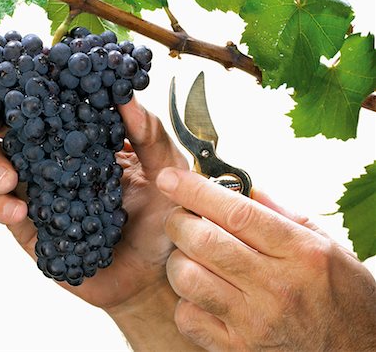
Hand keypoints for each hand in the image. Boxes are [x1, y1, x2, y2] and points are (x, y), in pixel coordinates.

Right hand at [0, 99, 201, 350]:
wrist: (154, 270)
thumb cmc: (162, 214)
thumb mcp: (166, 169)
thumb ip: (149, 134)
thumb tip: (125, 96)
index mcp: (86, 138)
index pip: (50, 106)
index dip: (27, 90)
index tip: (13, 80)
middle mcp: (57, 161)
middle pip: (11, 133)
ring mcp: (42, 193)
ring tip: (8, 181)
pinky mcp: (33, 228)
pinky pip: (3, 212)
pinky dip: (0, 207)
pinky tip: (19, 211)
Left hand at [157, 168, 375, 350]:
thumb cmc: (343, 297)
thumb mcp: (327, 245)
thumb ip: (284, 213)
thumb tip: (244, 188)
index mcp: (299, 252)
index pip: (235, 212)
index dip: (195, 190)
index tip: (170, 178)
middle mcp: (275, 286)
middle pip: (202, 241)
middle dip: (178, 220)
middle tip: (181, 216)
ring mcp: (254, 322)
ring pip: (188, 278)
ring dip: (179, 258)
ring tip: (192, 255)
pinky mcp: (238, 350)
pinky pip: (188, 317)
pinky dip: (185, 299)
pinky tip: (202, 292)